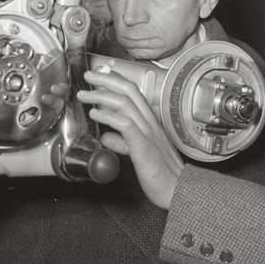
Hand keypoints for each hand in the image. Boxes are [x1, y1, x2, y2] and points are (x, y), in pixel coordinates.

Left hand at [77, 66, 183, 208]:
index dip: (116, 79)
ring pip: (125, 103)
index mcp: (150, 122)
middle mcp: (150, 123)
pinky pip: (125, 124)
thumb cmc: (161, 175)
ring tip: (85, 95)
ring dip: (101, 95)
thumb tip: (107, 136)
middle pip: (128, 90)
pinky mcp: (143, 146)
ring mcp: (148, 133)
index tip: (101, 72)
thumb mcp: (139, 153)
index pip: (134, 92)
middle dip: (106, 79)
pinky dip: (108, 115)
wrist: (180, 191)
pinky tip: (95, 114)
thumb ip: (123, 142)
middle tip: (89, 74)